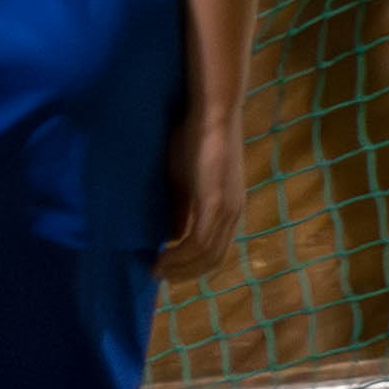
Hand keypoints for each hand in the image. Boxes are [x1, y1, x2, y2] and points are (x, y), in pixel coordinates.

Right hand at [159, 98, 246, 279]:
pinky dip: (180, 255)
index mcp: (227, 207)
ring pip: (205, 255)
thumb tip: (172, 236)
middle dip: (185, 273)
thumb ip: (180, 207)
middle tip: (158, 276)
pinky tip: (161, 257)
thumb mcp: (183, 180)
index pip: (214, 250)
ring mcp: (227, 209)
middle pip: (212, 260)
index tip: (165, 270)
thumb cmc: (193, 138)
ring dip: (179, 267)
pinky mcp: (215, 202)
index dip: (191, 266)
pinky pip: (200, 241)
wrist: (209, 112)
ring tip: (155, 270)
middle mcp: (232, 213)